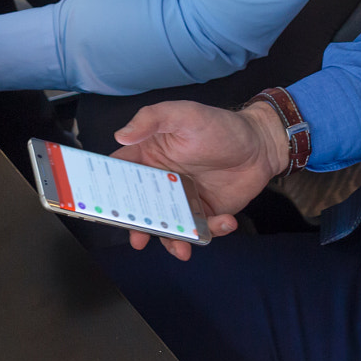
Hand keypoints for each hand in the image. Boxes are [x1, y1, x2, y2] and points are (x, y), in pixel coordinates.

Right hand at [112, 101, 288, 258]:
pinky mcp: (205, 214)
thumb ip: (151, 119)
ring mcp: (183, 200)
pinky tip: (225, 221)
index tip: (100, 205)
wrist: (261, 146)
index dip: (107, 189)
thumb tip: (121, 134)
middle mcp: (162, 181)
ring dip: (171, 240)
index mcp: (149, 155)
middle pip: (140, 208)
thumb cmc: (220, 126)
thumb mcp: (183, 114)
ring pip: (168, 226)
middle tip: (139, 237)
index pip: (120, 173)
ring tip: (181, 247)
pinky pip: (200, 230)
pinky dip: (210, 232)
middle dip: (137, 226)